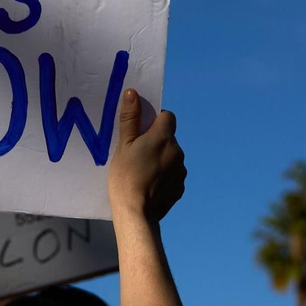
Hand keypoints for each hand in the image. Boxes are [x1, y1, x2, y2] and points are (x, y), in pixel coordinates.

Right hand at [108, 89, 185, 220]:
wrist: (136, 213)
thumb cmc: (126, 176)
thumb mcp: (123, 145)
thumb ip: (130, 118)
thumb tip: (132, 92)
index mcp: (164, 137)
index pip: (167, 116)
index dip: (154, 120)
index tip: (141, 131)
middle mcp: (177, 151)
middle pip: (168, 137)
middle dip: (156, 141)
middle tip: (136, 154)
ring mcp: (181, 171)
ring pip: (171, 156)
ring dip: (161, 159)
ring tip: (142, 172)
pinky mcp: (180, 188)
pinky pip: (173, 175)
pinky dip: (164, 176)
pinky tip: (149, 186)